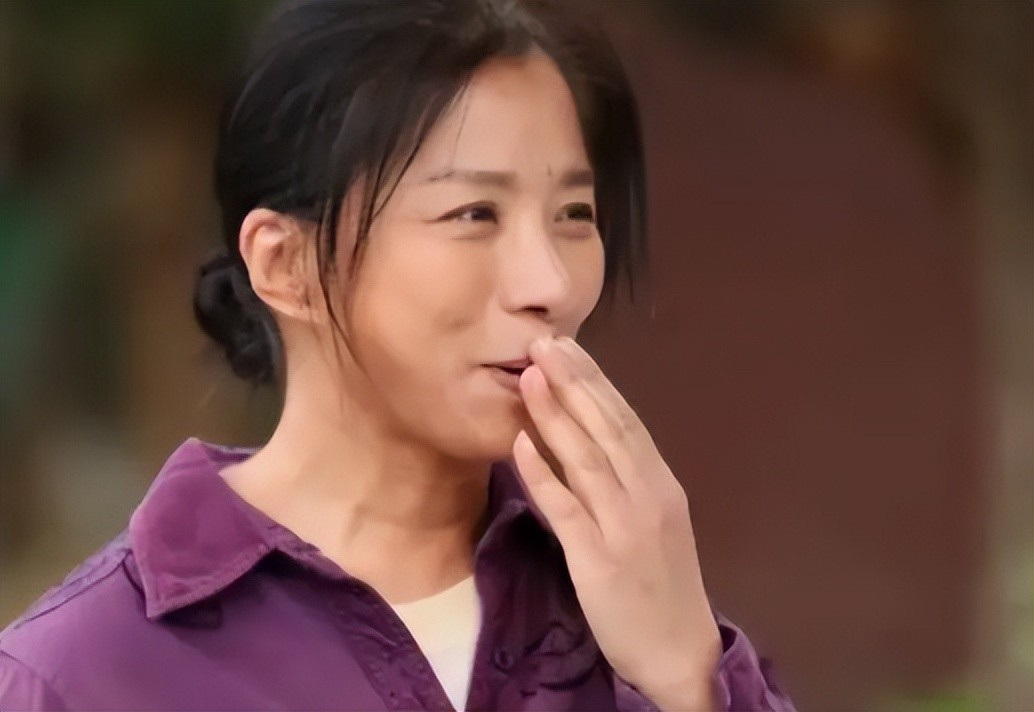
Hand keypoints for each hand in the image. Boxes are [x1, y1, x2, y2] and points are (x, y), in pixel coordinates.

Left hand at [512, 336, 721, 710]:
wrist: (680, 652)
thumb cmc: (664, 584)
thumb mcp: (656, 521)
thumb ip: (628, 479)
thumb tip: (590, 434)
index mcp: (661, 484)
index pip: (625, 420)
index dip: (594, 380)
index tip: (566, 346)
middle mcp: (647, 497)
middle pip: (607, 427)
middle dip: (573, 380)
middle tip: (542, 341)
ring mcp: (624, 528)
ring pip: (586, 459)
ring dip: (555, 414)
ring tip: (527, 375)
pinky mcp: (598, 562)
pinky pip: (566, 510)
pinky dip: (542, 474)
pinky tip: (520, 444)